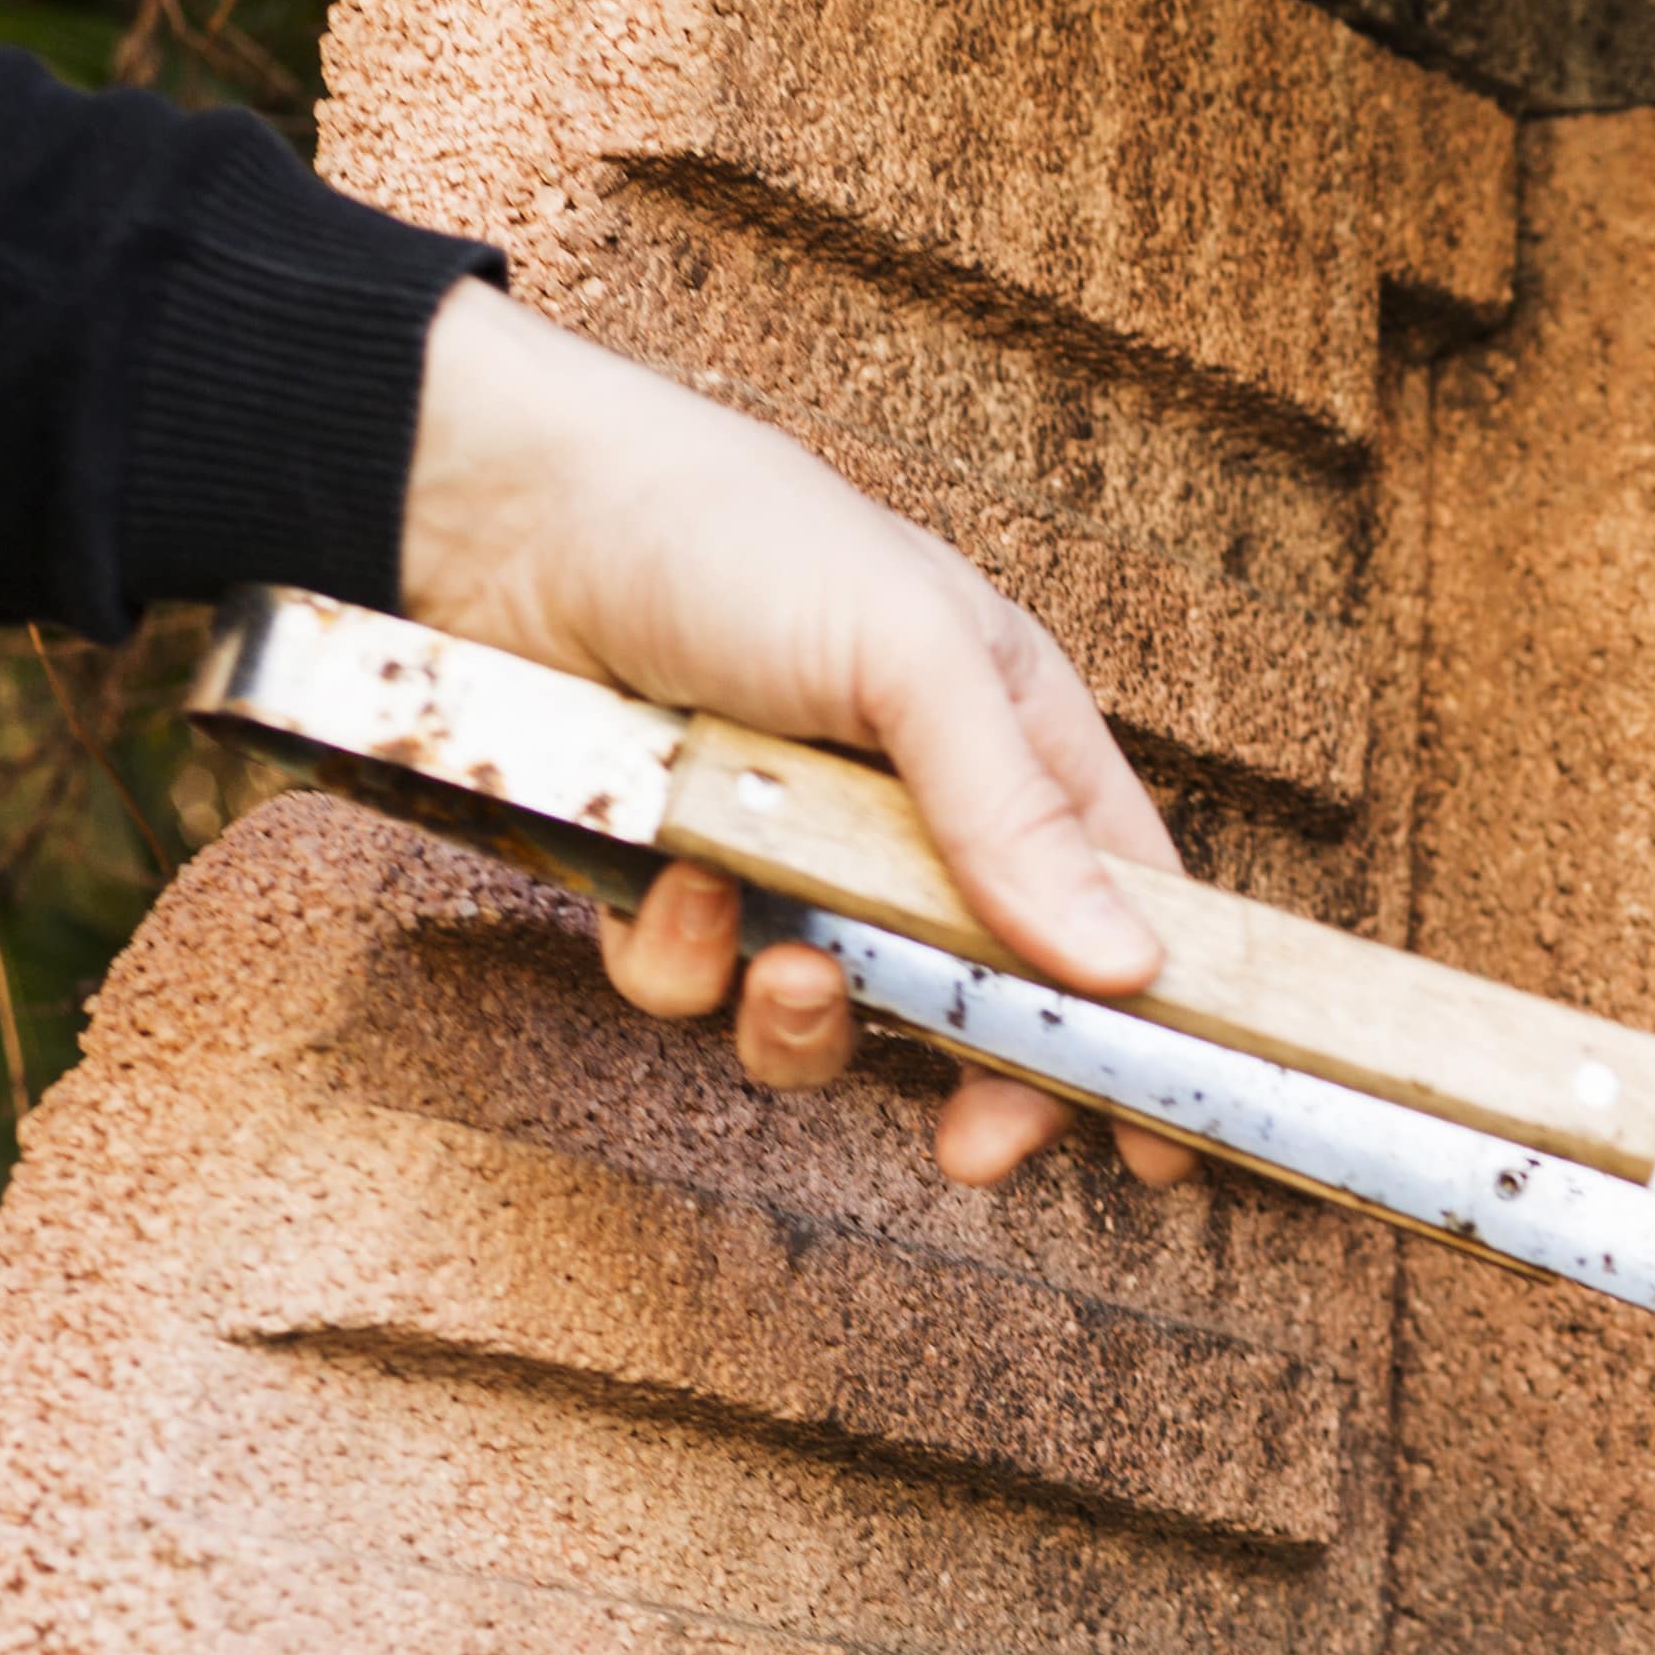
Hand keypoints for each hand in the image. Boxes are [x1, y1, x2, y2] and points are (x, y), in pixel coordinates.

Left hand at [395, 279, 1194, 1187]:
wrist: (495, 511)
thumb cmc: (735, 538)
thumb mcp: (913, 657)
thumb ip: (1015, 817)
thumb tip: (1127, 968)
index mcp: (1015, 745)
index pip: (1120, 905)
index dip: (1149, 1021)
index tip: (1159, 1139)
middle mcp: (914, 817)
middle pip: (988, 998)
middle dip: (985, 1080)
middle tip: (976, 1143)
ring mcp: (789, 861)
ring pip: (835, 1018)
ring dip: (812, 1023)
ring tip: (786, 968)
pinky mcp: (668, 886)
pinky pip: (695, 990)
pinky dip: (682, 961)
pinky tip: (664, 879)